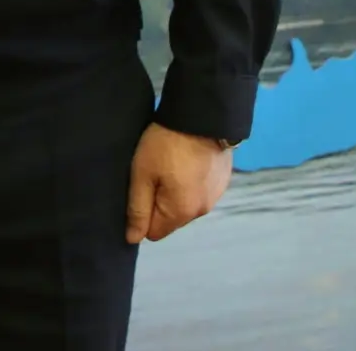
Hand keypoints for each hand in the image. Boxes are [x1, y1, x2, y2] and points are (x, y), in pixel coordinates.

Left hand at [125, 122, 232, 243]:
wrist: (202, 116)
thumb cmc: (165, 145)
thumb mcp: (142, 174)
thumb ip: (137, 209)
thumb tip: (132, 239)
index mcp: (182, 213)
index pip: (154, 232)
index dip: (142, 215)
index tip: (137, 192)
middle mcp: (202, 210)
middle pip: (171, 219)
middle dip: (158, 202)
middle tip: (151, 173)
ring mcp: (215, 195)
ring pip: (185, 204)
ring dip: (174, 191)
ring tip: (168, 164)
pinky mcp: (222, 179)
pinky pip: (198, 190)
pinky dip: (189, 181)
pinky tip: (184, 161)